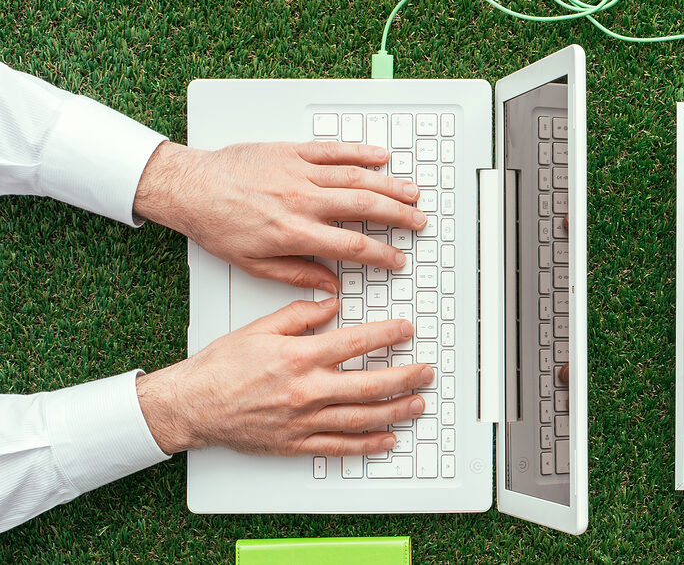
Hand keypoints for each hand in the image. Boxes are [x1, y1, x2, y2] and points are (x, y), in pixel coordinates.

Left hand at [132, 141, 426, 292]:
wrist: (190, 188)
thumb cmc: (216, 225)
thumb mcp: (252, 263)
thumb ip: (296, 274)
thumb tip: (328, 285)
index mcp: (294, 232)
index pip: (352, 246)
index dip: (381, 255)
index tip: (396, 259)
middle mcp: (302, 200)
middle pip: (365, 208)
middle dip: (398, 216)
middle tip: (418, 221)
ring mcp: (299, 172)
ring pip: (356, 177)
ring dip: (388, 185)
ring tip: (411, 192)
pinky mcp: (291, 151)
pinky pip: (334, 150)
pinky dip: (360, 152)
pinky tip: (380, 157)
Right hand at [135, 298, 434, 455]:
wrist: (191, 405)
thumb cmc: (220, 368)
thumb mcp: (258, 329)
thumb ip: (298, 314)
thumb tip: (331, 305)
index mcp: (298, 357)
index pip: (355, 343)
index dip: (387, 335)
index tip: (405, 329)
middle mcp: (305, 390)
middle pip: (369, 384)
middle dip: (405, 377)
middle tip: (425, 371)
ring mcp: (303, 420)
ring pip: (361, 417)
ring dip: (395, 411)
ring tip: (417, 404)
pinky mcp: (295, 443)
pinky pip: (339, 446)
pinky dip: (367, 445)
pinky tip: (387, 439)